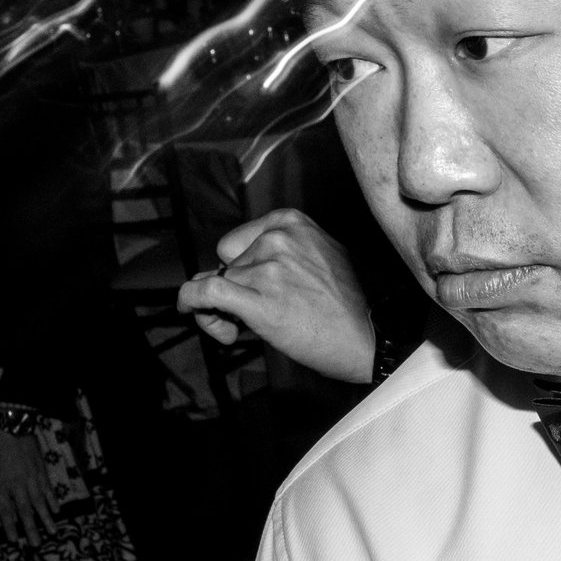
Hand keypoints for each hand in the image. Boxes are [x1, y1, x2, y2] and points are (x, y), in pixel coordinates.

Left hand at [0, 414, 56, 545]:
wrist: (12, 426)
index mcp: (1, 486)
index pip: (6, 511)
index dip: (11, 527)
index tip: (15, 540)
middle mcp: (18, 486)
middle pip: (25, 512)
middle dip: (31, 529)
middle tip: (37, 544)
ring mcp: (32, 479)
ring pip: (40, 503)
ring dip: (46, 518)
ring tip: (52, 532)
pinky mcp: (42, 471)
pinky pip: (48, 489)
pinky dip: (53, 500)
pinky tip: (57, 510)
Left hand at [179, 209, 375, 382]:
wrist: (370, 337)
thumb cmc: (350, 303)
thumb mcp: (322, 255)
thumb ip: (283, 253)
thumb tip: (239, 267)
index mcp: (292, 222)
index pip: (239, 240)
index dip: (239, 265)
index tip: (251, 285)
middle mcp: (277, 239)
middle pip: (228, 262)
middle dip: (235, 286)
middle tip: (255, 312)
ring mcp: (266, 268)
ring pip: (217, 282)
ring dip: (221, 308)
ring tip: (245, 329)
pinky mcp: (257, 301)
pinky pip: (204, 292)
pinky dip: (191, 301)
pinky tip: (190, 309)